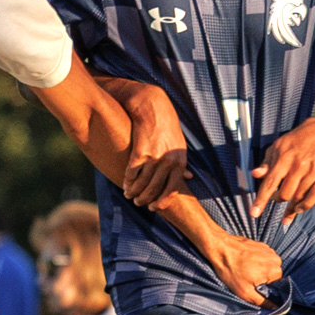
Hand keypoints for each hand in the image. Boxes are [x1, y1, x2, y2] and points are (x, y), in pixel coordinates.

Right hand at [121, 84, 187, 208]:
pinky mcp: (140, 151)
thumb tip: (189, 177)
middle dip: (145, 198)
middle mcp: (168, 161)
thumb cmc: (167, 126)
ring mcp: (154, 157)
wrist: (153, 106)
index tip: (154, 208)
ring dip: (134, 192)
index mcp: (180, 161)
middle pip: (155, 188)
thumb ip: (182, 162)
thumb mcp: (180, 144)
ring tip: (129, 194)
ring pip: (143, 183)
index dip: (162, 201)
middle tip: (138, 203)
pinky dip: (128, 181)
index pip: (172, 189)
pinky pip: (133, 172)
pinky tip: (125, 184)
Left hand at [198, 231, 282, 305]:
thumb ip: (262, 302)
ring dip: (257, 270)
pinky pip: (262, 258)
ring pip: (266, 267)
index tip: (251, 286)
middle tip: (245, 278)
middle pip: (272, 276)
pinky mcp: (261, 245)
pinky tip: (243, 262)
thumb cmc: (230, 270)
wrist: (219, 248)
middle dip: (260, 279)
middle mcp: (276, 259)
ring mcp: (269, 250)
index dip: (263, 289)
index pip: (276, 286)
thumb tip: (275, 308)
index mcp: (275, 270)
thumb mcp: (245, 292)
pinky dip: (254, 262)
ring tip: (243, 269)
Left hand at [251, 118, 314, 224]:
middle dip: (278, 200)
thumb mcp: (276, 149)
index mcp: (283, 158)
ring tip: (288, 212)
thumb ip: (266, 164)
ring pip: (300, 197)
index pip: (270, 182)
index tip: (254, 214)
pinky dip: (306, 205)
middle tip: (277, 198)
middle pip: (285, 194)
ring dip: (292, 207)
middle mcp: (299, 164)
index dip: (261, 199)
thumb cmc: (293, 144)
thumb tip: (255, 174)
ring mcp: (314, 169)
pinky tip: (299, 210)